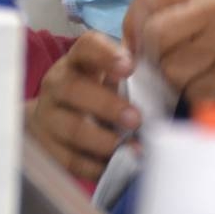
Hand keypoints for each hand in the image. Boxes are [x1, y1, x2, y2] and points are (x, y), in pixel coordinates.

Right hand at [26, 32, 139, 180]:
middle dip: (107, 105)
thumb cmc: (96, 93)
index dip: (106, 55)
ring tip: (132, 148)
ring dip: (104, 140)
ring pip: (72, 128)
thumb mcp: (109, 76)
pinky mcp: (47, 148)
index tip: (129, 67)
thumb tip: (167, 65)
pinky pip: (70, 160)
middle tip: (136, 119)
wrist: (54, 120)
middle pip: (73, 89)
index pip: (87, 47)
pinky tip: (116, 165)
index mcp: (78, 61)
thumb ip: (131, 71)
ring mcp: (47, 117)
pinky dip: (96, 166)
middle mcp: (57, 84)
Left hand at [122, 0, 214, 104]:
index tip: (138, 47)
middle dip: (156, 61)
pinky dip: (197, 101)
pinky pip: (192, 94)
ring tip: (202, 81)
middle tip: (176, 71)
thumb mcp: (203, 25)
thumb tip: (125, 50)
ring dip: (177, 85)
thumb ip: (165, 23)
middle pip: (154, 35)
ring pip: (170, 70)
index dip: (132, 25)